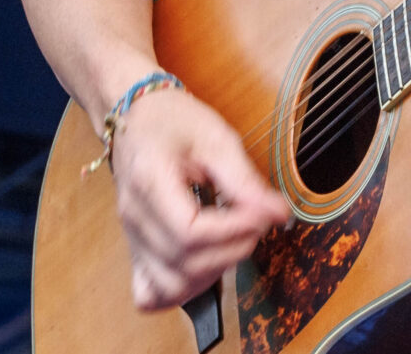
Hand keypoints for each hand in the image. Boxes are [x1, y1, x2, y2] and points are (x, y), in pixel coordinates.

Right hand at [108, 87, 289, 310]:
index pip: (191, 232)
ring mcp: (131, 237)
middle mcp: (134, 217)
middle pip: (185, 262)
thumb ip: (245, 180)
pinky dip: (180, 292)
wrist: (137, 116)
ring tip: (234, 239)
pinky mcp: (136, 249)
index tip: (263, 214)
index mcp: (149, 182)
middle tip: (257, 221)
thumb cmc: (174, 120)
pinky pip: (151, 294)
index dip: (234, 231)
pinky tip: (202, 267)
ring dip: (213, 273)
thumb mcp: (215, 137)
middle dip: (233, 249)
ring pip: (171, 286)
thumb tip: (279, 214)